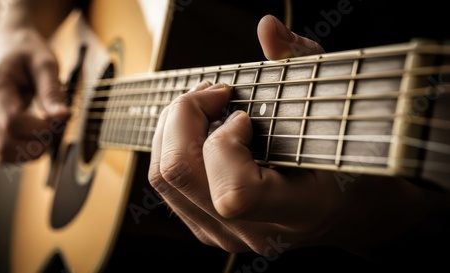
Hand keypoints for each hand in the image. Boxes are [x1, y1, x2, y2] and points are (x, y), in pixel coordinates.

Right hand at [0, 22, 69, 164]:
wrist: (11, 43)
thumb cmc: (28, 50)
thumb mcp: (46, 63)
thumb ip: (52, 91)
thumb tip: (62, 117)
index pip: (12, 122)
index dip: (41, 129)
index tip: (61, 120)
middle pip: (4, 144)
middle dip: (36, 145)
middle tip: (56, 131)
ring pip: (1, 153)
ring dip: (29, 153)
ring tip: (48, 135)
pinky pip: (2, 152)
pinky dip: (22, 152)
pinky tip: (37, 139)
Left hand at [148, 15, 438, 255]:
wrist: (352, 211)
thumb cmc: (351, 159)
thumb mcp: (339, 109)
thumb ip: (303, 63)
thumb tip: (267, 28)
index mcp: (296, 211)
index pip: (234, 192)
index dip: (225, 142)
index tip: (245, 115)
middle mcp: (254, 233)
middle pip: (179, 176)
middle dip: (183, 116)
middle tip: (214, 93)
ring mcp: (227, 235)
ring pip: (163, 180)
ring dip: (173, 128)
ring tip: (203, 104)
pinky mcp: (209, 228)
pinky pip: (168, 186)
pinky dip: (173, 146)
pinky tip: (200, 129)